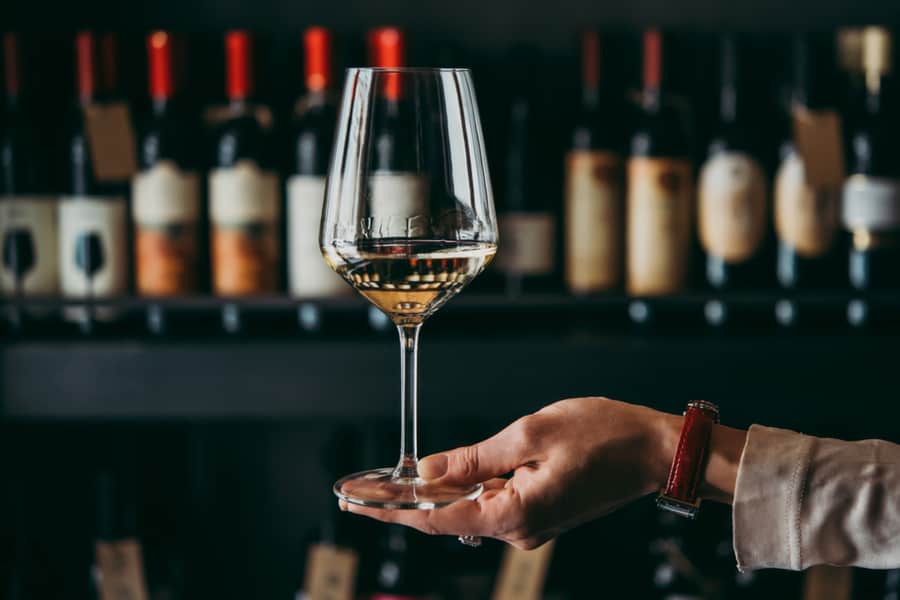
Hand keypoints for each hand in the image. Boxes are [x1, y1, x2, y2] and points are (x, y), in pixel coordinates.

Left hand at [342, 397, 742, 548]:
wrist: (654, 449)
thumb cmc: (602, 435)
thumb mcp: (529, 434)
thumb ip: (473, 458)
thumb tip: (427, 471)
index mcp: (515, 514)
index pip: (437, 517)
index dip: (391, 508)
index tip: (356, 502)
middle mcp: (520, 530)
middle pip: (448, 516)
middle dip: (404, 501)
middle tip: (360, 489)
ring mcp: (531, 525)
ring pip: (468, 509)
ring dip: (433, 495)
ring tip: (389, 482)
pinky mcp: (540, 513)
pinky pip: (491, 504)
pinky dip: (464, 490)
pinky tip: (443, 478)